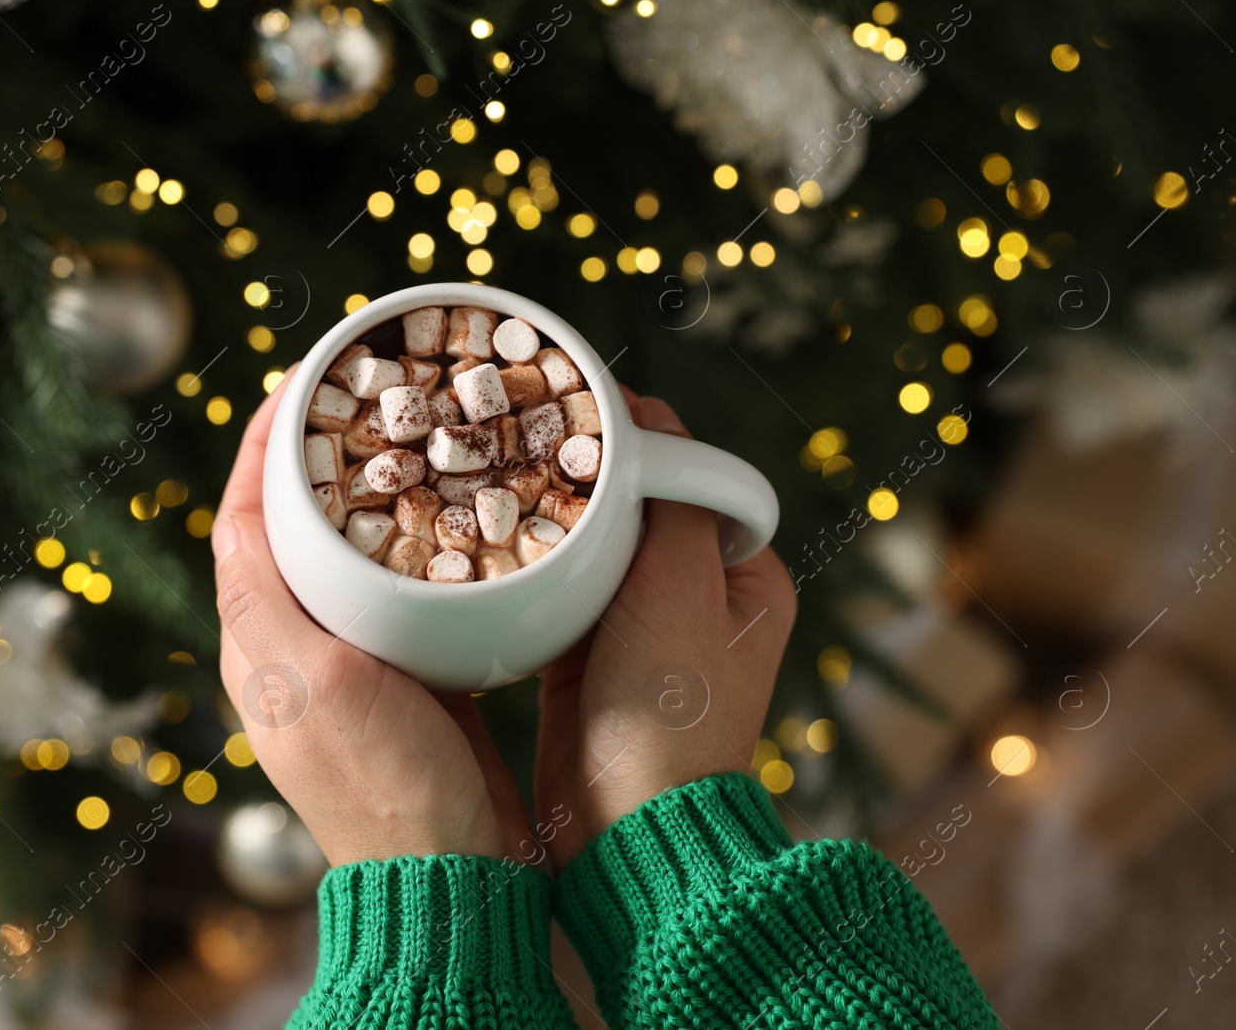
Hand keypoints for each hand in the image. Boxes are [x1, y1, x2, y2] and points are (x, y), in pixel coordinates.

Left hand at [212, 379, 532, 865]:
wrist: (453, 873)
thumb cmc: (382, 787)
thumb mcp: (309, 685)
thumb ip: (264, 603)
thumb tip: (232, 520)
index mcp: (260, 646)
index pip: (242, 522)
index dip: (262, 448)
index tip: (297, 385)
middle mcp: (298, 653)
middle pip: (292, 530)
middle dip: (316, 458)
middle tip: (363, 399)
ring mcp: (353, 669)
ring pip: (346, 556)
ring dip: (367, 495)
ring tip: (410, 439)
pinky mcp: (409, 682)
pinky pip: (400, 592)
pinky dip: (415, 544)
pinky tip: (454, 521)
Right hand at [535, 391, 796, 869]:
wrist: (625, 830)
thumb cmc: (672, 715)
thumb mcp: (683, 587)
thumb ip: (674, 500)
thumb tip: (650, 421)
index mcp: (744, 576)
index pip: (694, 477)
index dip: (642, 439)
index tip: (585, 406)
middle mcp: (697, 599)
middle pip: (637, 509)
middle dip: (587, 476)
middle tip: (530, 437)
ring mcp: (638, 633)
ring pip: (592, 549)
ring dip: (554, 522)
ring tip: (502, 479)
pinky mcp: (585, 661)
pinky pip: (556, 594)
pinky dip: (531, 570)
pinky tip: (491, 544)